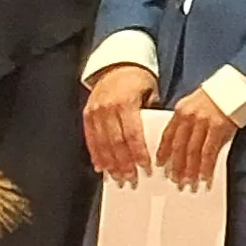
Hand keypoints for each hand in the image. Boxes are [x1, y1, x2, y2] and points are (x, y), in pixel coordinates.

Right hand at [83, 64, 160, 181]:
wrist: (116, 65)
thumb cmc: (138, 80)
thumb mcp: (151, 92)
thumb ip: (152, 114)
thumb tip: (158, 139)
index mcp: (126, 102)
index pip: (132, 134)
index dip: (138, 153)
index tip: (145, 168)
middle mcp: (108, 108)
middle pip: (116, 142)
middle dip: (124, 163)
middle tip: (131, 180)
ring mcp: (95, 111)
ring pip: (102, 143)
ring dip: (110, 163)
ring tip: (117, 178)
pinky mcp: (86, 114)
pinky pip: (90, 138)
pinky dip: (96, 154)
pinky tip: (101, 167)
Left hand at [158, 88, 242, 192]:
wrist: (243, 79)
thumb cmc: (224, 90)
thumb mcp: (199, 99)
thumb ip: (190, 116)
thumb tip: (187, 136)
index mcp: (182, 109)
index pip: (168, 134)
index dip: (164, 152)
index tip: (161, 165)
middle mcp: (189, 116)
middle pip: (178, 146)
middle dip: (176, 166)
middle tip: (175, 180)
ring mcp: (204, 122)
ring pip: (191, 152)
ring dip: (190, 170)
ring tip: (189, 183)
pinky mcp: (219, 127)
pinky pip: (208, 152)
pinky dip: (206, 167)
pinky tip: (205, 177)